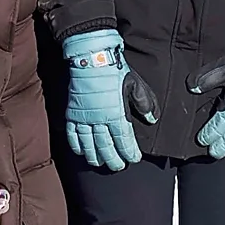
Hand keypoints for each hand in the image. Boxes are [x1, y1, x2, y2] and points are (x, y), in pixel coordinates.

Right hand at [61, 29, 145, 170]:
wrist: (90, 57)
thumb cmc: (114, 70)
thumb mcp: (135, 84)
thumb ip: (145, 103)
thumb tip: (152, 119)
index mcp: (115, 113)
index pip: (123, 140)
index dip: (129, 152)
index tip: (134, 159)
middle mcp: (98, 119)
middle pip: (105, 147)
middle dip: (113, 159)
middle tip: (118, 167)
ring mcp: (83, 117)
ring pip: (88, 144)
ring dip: (95, 156)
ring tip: (100, 163)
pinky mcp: (72, 113)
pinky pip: (72, 135)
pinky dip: (76, 146)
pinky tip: (81, 152)